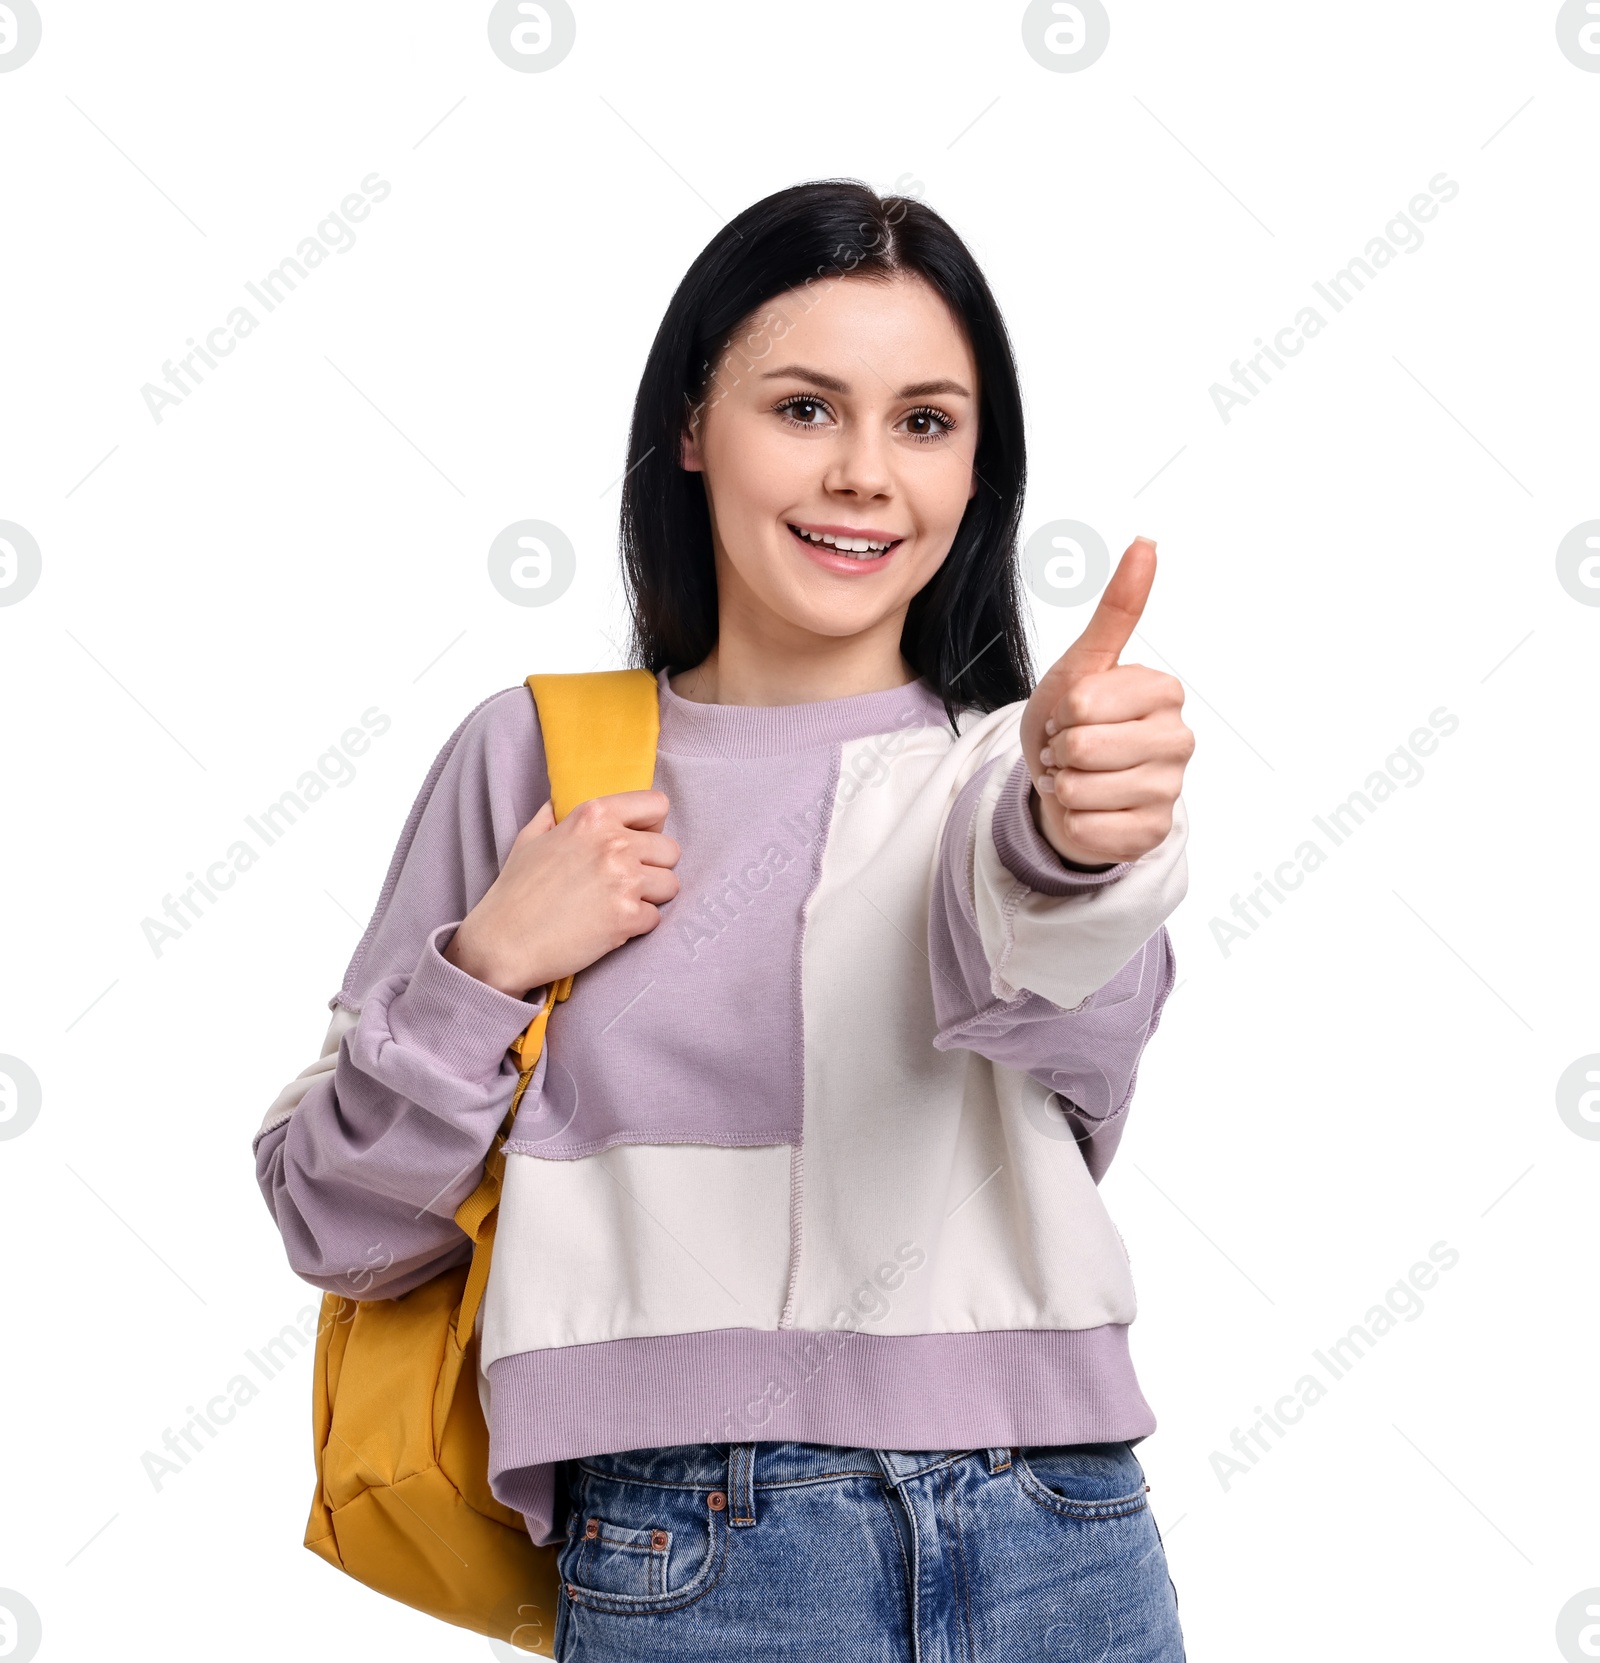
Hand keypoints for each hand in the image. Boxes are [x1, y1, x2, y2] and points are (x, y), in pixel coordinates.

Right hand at [443, 790, 680, 995]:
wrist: (503, 943)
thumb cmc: (515, 892)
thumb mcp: (530, 838)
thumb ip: (554, 815)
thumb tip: (560, 802)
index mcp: (593, 816)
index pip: (656, 805)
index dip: (652, 826)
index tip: (638, 842)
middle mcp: (614, 843)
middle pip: (671, 849)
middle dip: (654, 867)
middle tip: (626, 882)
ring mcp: (624, 881)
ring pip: (670, 884)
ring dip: (650, 897)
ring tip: (618, 904)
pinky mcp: (628, 918)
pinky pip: (656, 917)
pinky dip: (637, 925)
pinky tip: (609, 926)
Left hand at [1018, 538, 1193, 868]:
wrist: (1066, 782)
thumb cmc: (1075, 720)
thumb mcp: (1084, 663)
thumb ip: (1118, 609)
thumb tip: (1147, 542)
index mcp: (1164, 692)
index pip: (1082, 705)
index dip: (1061, 713)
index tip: (1073, 715)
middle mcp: (1180, 740)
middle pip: (1081, 748)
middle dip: (1059, 751)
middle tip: (1071, 750)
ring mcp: (1170, 790)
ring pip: (1082, 791)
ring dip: (1063, 787)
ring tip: (1078, 778)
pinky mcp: (1152, 834)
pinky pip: (1086, 829)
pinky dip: (1070, 821)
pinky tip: (1087, 810)